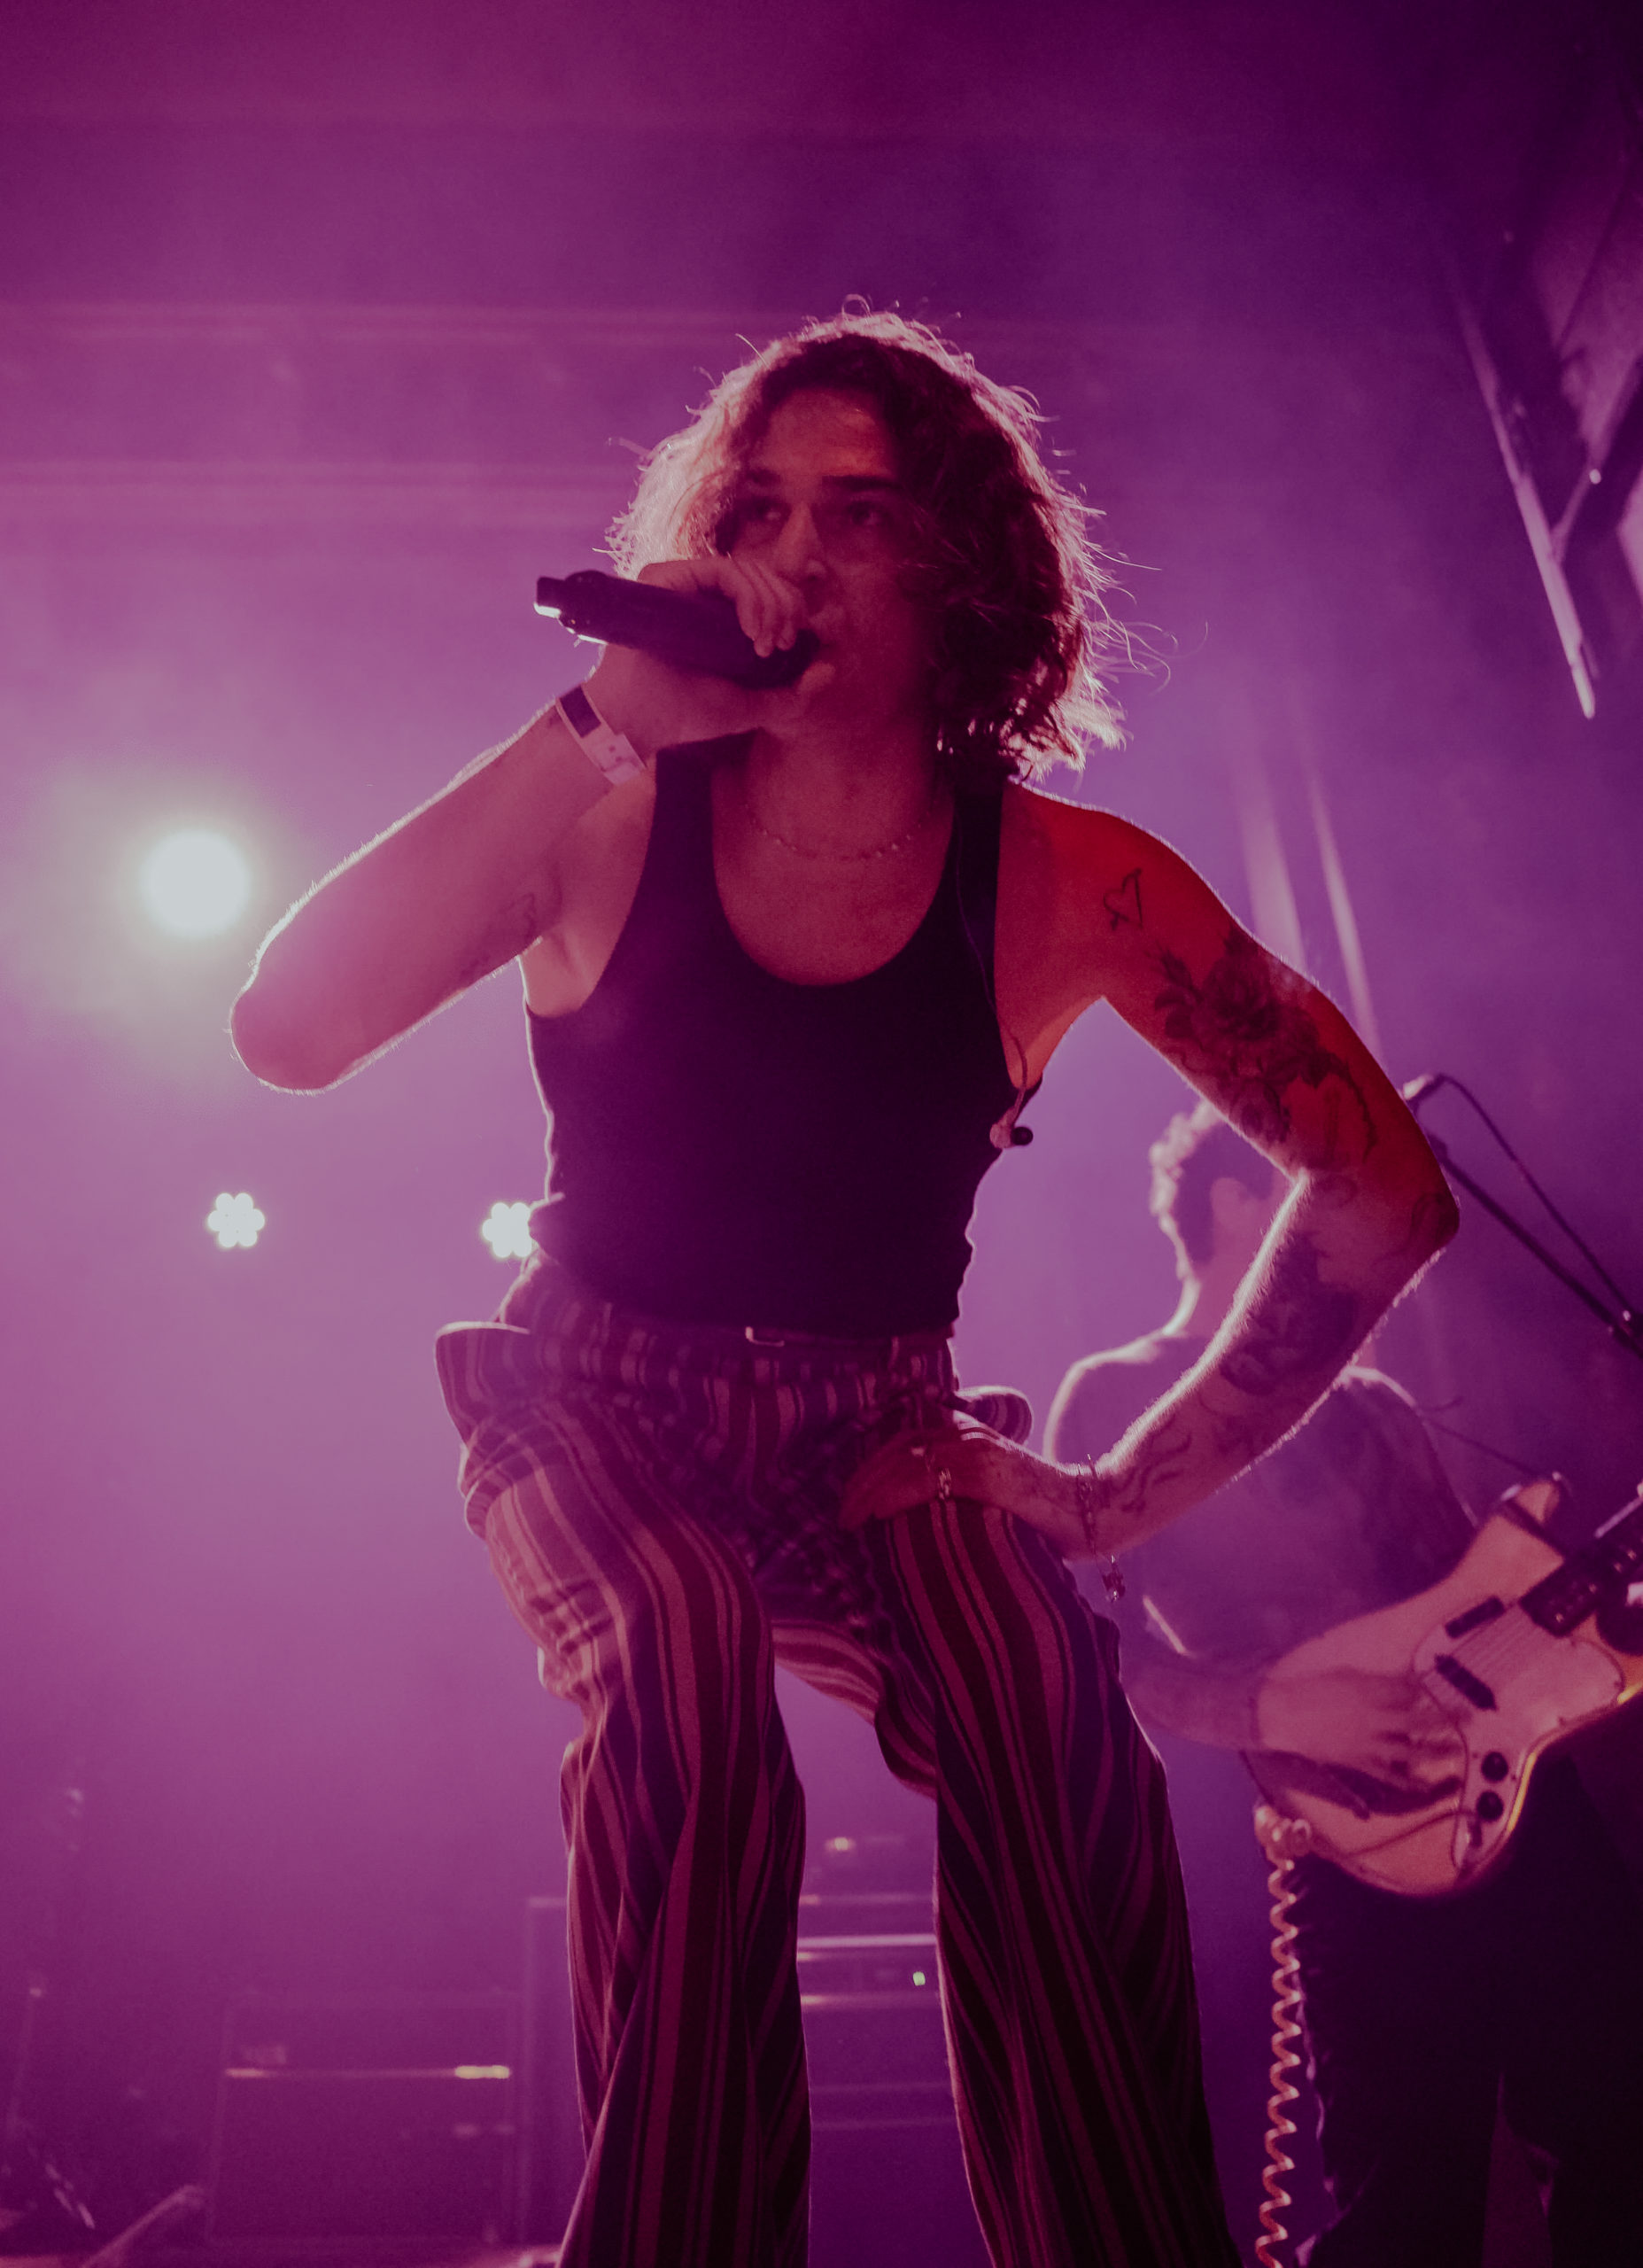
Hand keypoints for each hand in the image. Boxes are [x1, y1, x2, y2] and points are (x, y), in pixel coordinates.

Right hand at [584, 556, 831, 757]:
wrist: (638, 721)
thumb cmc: (684, 714)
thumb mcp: (749, 708)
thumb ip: (790, 696)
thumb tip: (829, 670)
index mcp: (721, 616)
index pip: (768, 589)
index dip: (791, 604)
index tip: (795, 639)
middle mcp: (703, 594)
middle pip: (764, 574)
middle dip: (786, 605)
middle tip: (784, 643)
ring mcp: (684, 582)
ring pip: (748, 569)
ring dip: (771, 603)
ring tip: (767, 643)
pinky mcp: (667, 577)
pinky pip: (723, 568)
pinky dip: (749, 595)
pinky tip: (753, 630)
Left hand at [840, 1416, 1086, 1551]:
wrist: (1093, 1512)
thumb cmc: (1040, 1513)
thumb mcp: (988, 1496)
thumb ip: (954, 1492)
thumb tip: (911, 1521)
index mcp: (964, 1434)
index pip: (900, 1443)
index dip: (868, 1468)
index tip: (848, 1501)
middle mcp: (967, 1433)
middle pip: (895, 1449)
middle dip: (860, 1482)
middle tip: (840, 1516)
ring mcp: (977, 1450)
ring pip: (904, 1461)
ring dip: (869, 1490)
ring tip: (849, 1520)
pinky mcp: (988, 1472)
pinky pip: (929, 1477)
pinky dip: (896, 1492)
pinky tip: (877, 1512)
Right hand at [1254, 1666, 1462, 1785]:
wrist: (1283, 1715)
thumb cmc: (1311, 1690)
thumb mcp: (1343, 1676)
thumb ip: (1374, 1682)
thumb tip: (1400, 1683)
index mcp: (1368, 1692)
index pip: (1407, 1691)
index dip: (1424, 1692)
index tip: (1436, 1690)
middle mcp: (1374, 1717)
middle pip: (1417, 1720)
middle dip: (1444, 1719)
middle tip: (1465, 1717)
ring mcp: (1368, 1742)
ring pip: (1410, 1749)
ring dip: (1435, 1750)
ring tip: (1455, 1750)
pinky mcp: (1359, 1762)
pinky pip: (1388, 1774)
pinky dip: (1408, 1782)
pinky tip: (1425, 1786)